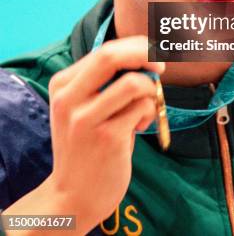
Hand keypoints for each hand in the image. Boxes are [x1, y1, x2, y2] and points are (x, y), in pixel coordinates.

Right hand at [46, 36, 163, 231]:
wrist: (73, 195)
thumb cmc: (87, 144)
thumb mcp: (83, 107)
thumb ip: (106, 81)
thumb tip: (147, 56)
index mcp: (63, 84)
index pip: (104, 50)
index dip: (136, 47)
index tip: (154, 53)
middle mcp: (69, 99)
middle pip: (111, 56)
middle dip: (144, 54)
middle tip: (161, 65)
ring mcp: (85, 119)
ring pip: (133, 83)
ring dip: (150, 91)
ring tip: (145, 108)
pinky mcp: (107, 138)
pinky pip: (142, 108)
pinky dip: (150, 113)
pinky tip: (140, 127)